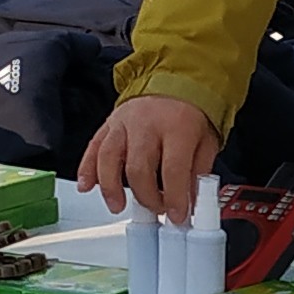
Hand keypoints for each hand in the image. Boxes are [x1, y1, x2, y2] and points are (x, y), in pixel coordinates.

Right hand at [77, 95, 226, 221]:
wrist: (177, 78)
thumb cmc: (191, 112)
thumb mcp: (207, 141)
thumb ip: (198, 173)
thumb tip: (189, 203)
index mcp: (178, 127)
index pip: (173, 170)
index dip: (174, 198)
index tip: (177, 216)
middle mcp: (148, 123)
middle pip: (138, 168)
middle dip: (146, 196)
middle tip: (156, 209)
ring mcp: (125, 122)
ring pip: (110, 158)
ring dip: (111, 187)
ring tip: (117, 206)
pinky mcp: (110, 122)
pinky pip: (94, 147)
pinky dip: (87, 169)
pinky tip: (87, 186)